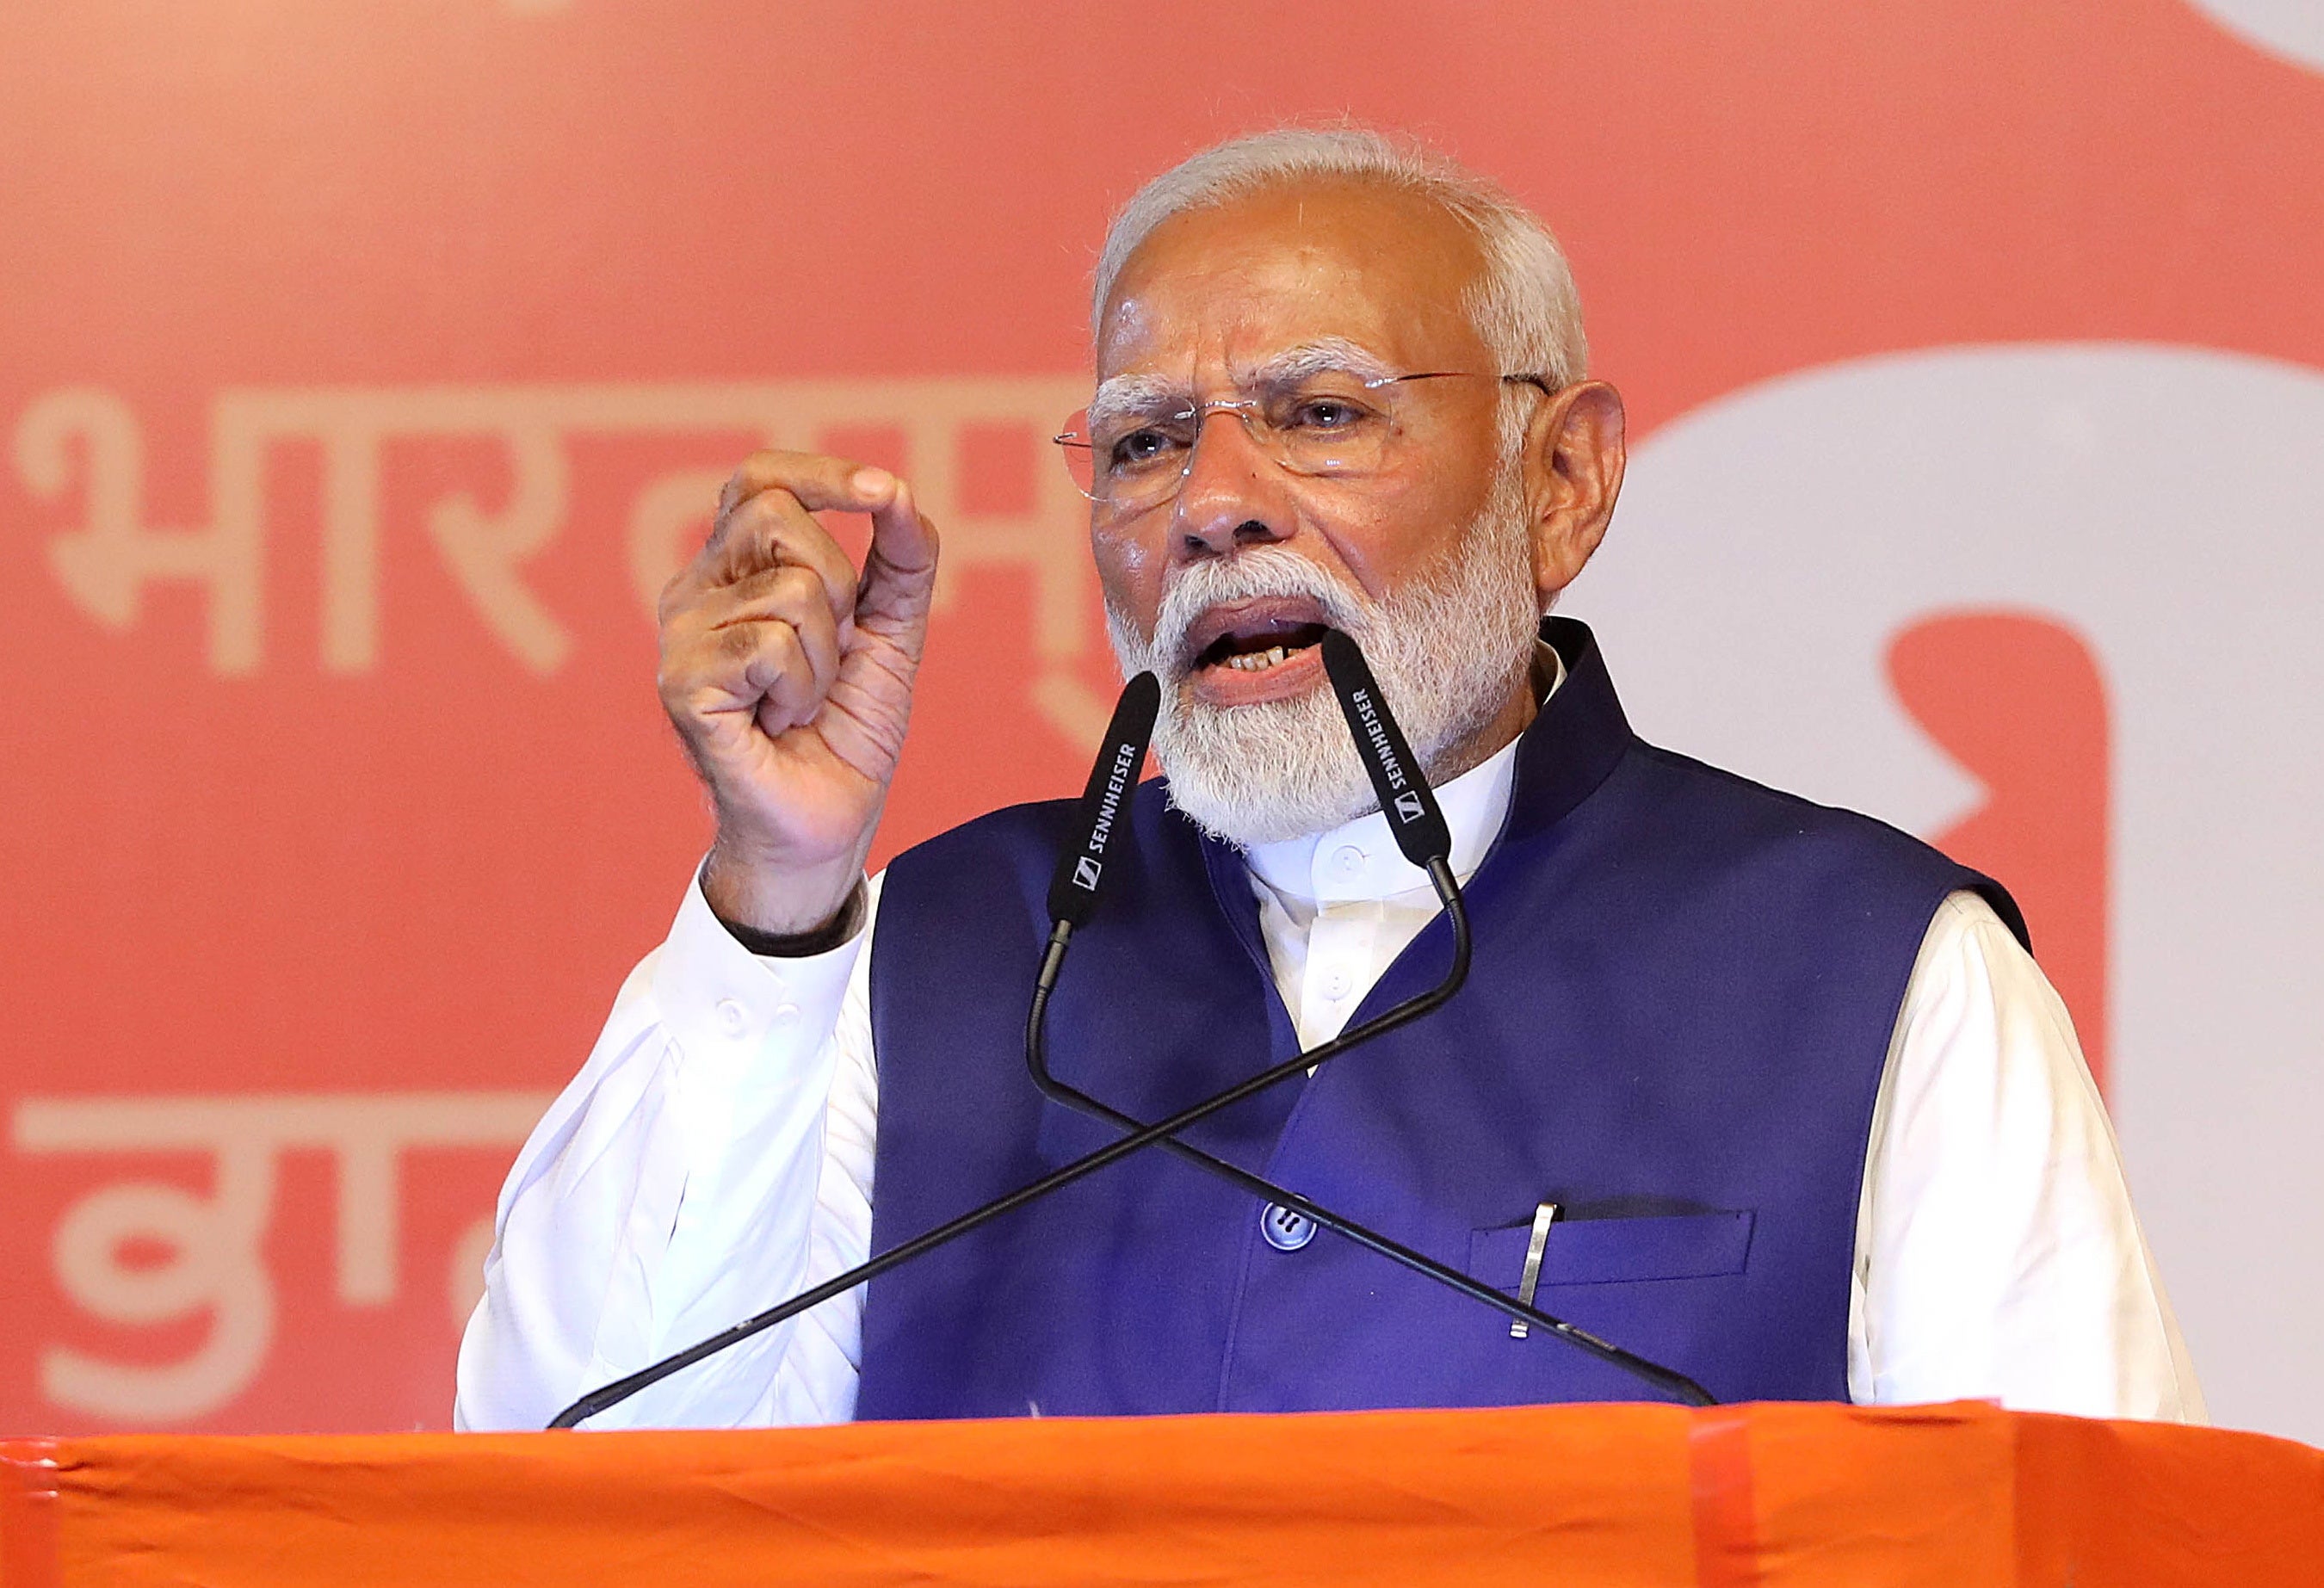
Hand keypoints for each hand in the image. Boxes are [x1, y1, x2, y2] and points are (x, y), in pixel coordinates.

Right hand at [657, 452, 937, 934]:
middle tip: (833, 651)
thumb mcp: (890, 632)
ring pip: (789, 587)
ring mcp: (680, 635)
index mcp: (735, 569)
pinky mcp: (680, 682)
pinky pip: (769, 644)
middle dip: (840, 583)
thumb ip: (903, 559)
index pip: (759, 480)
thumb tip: (900, 492)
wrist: (828, 824)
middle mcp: (696, 590)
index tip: (882, 492)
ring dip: (825, 655)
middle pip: (775, 515)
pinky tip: (780, 721)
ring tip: (802, 700)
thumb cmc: (845, 729)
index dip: (821, 474)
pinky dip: (801, 688)